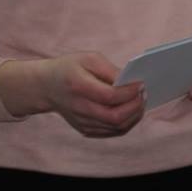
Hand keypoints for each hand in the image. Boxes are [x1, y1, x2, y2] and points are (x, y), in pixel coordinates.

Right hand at [0, 52, 144, 137]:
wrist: (46, 86)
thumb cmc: (70, 68)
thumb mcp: (88, 58)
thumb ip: (111, 70)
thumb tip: (132, 83)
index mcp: (78, 86)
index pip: (110, 96)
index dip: (129, 92)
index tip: (141, 84)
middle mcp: (79, 107)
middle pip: (115, 117)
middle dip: (135, 107)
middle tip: (144, 95)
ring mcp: (82, 122)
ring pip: (116, 127)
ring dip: (134, 116)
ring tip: (140, 102)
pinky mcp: (85, 129)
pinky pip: (112, 131)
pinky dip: (126, 123)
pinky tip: (131, 111)